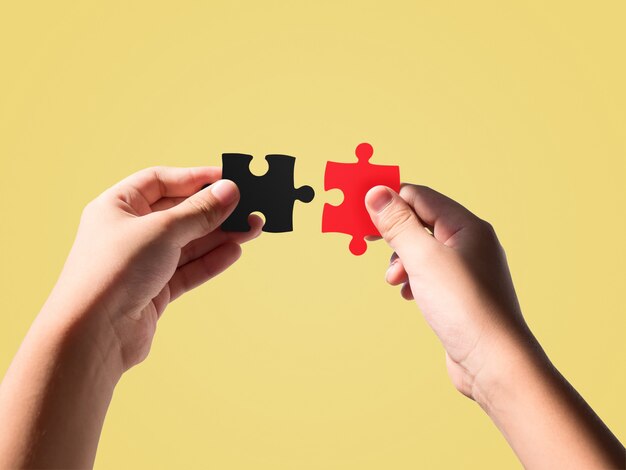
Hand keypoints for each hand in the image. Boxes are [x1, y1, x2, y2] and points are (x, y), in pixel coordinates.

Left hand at [45, 166, 261, 373]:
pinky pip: (189, 269)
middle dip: (215, 210)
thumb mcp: (162, 230)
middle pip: (180, 213)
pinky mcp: (155, 290)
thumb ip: (199, 212)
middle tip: (248, 207)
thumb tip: (229, 191)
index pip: (162, 181)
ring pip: (189, 243)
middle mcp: (129, 233)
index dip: (195, 178)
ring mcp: (143, 263)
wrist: (94, 335)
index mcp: (118, 207)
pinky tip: (234, 251)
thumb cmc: (112, 272)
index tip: (228, 178)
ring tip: (251, 229)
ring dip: (220, 236)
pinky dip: (211, 260)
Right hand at [365, 184, 531, 401]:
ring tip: (396, 280)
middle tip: (368, 241)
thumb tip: (376, 193)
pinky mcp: (459, 292)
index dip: (389, 200)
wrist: (493, 362)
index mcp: (467, 226)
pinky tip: (410, 294)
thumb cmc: (465, 307)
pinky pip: (428, 273)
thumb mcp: (424, 259)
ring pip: (421, 250)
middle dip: (394, 233)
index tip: (361, 210)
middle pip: (420, 222)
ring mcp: (466, 269)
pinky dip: (412, 278)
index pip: (420, 196)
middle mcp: (470, 243)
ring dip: (401, 260)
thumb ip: (398, 224)